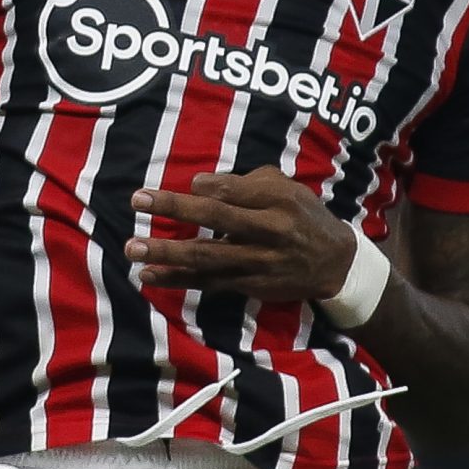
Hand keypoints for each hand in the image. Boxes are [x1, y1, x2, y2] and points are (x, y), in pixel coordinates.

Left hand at [126, 166, 358, 302]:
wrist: (335, 263)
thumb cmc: (302, 216)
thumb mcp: (287, 189)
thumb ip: (248, 183)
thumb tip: (201, 185)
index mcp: (280, 201)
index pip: (237, 190)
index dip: (208, 187)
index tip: (189, 184)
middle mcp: (270, 231)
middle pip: (217, 218)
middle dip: (175, 208)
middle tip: (137, 200)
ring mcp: (258, 262)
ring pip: (207, 256)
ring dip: (166, 252)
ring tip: (133, 248)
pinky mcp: (249, 286)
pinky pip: (208, 282)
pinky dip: (177, 280)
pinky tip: (148, 276)